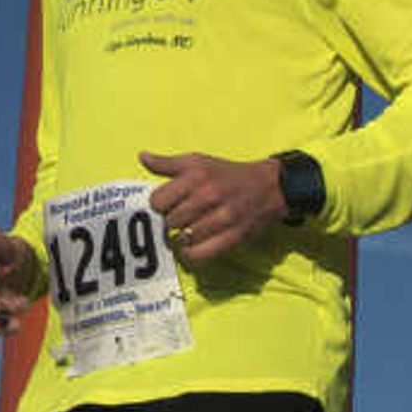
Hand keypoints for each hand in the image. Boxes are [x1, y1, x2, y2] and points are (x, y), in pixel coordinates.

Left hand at [140, 150, 280, 263]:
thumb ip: (168, 163)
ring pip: (183, 238)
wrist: (269, 187)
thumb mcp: (198, 162)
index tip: (169, 204)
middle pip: (169, 221)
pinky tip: (193, 246)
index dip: (160, 204)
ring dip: (183, 237)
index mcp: (196, 176)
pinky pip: (199, 254)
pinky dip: (191, 254)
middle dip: (173, 220)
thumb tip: (142, 157)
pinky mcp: (232, 237)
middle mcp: (208, 196)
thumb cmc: (228, 174)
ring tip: (190, 229)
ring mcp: (221, 218)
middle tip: (183, 217)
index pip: (157, 201)